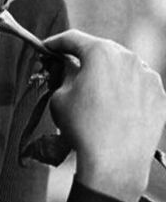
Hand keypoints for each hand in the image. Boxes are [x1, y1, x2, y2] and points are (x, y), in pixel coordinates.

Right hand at [43, 30, 165, 201]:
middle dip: (83, 59)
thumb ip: (64, 74)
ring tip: (94, 96)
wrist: (116, 162)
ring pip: (122, 68)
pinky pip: (137, 86)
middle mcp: (129, 58)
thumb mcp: (60, 98)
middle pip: (101, 51)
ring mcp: (148, 76)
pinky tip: (114, 108)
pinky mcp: (159, 95)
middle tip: (69, 70)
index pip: (73, 39)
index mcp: (101, 53)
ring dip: (106, 75)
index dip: (55, 43)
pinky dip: (124, 91)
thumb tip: (69, 67)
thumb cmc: (83, 128)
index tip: (47, 49)